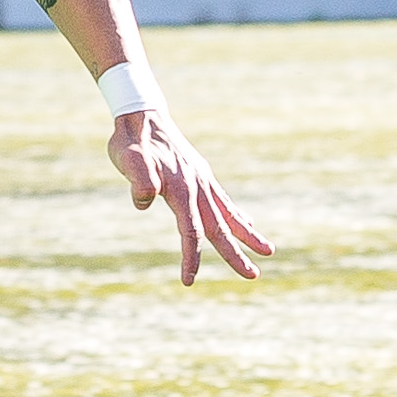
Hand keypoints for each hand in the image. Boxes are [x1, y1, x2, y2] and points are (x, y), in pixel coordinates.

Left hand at [109, 111, 270, 285]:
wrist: (142, 116)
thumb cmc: (131, 142)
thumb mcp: (128, 160)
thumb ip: (139, 180)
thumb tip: (144, 201)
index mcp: (182, 189)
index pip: (191, 231)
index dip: (191, 257)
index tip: (188, 281)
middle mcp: (198, 187)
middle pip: (219, 227)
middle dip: (235, 254)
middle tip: (253, 276)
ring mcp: (202, 181)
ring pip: (229, 214)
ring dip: (247, 235)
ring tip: (268, 251)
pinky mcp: (201, 175)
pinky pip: (223, 200)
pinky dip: (236, 214)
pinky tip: (248, 223)